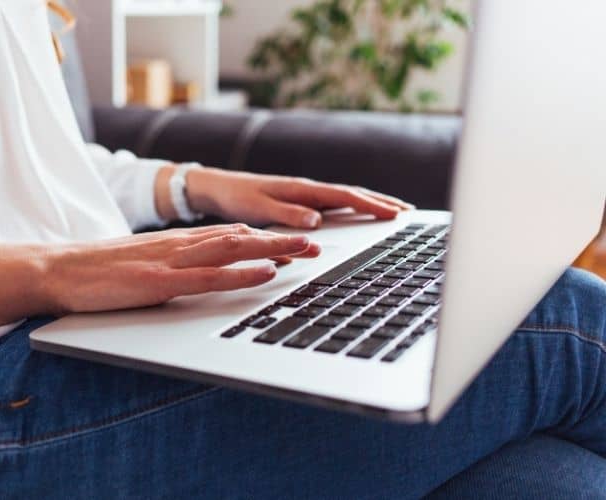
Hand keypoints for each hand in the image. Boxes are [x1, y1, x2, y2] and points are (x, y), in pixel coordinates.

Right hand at [42, 224, 319, 312]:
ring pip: (233, 249)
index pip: (228, 235)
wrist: (57, 269)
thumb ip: (170, 266)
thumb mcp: (141, 264)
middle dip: (281, 240)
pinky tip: (266, 274)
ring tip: (306, 250)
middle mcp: (179, 245)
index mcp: (175, 243)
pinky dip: (242, 273)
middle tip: (316, 243)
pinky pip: (209, 276)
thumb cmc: (96, 271)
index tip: (292, 241)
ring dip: (274, 249)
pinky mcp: (159, 281)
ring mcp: (170, 261)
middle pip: (240, 237)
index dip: (265, 237)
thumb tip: (192, 275)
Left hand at [185, 168, 413, 228]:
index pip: (345, 196)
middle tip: (408, 212)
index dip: (371, 205)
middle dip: (380, 201)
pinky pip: (333, 203)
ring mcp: (304, 193)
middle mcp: (307, 188)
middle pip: (352, 193)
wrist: (216, 188)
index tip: (394, 214)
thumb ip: (288, 215)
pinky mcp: (299, 200)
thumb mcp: (259, 209)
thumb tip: (317, 222)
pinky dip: (352, 207)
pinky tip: (359, 213)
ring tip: (393, 212)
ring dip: (370, 203)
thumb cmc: (235, 198)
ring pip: (345, 197)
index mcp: (302, 189)